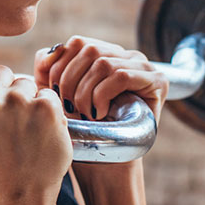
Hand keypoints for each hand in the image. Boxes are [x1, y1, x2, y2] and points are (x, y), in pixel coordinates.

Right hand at [0, 58, 70, 204]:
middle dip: (4, 91)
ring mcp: (19, 101)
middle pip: (1, 71)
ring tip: (20, 130)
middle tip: (3, 121)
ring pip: (26, 83)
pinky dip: (47, 112)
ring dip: (26, 101)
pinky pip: (48, 96)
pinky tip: (37, 132)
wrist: (14, 196)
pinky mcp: (46, 109)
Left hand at [34, 36, 167, 122]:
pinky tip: (100, 113)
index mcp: (103, 52)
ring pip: (103, 64)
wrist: (105, 161)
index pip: (77, 43)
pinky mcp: (157, 81)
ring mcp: (143, 66)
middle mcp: (125, 55)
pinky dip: (103, 96)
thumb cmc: (81, 127)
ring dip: (86, 93)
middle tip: (70, 107)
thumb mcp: (55, 94)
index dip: (60, 67)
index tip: (55, 94)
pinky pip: (121, 76)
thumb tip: (53, 52)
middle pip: (88, 50)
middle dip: (70, 81)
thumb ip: (47, 68)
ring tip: (86, 114)